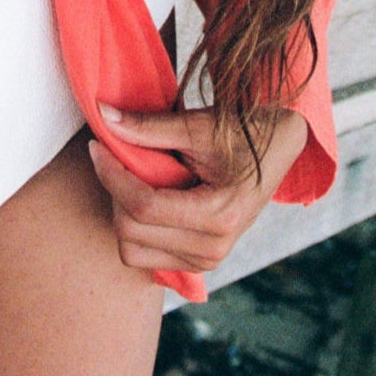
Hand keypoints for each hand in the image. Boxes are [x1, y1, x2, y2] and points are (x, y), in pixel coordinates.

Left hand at [88, 104, 308, 273]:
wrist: (279, 149)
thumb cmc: (243, 132)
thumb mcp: (199, 125)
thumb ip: (149, 127)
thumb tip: (103, 115)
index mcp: (218, 216)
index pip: (143, 207)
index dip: (111, 175)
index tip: (96, 146)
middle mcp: (213, 248)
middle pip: (131, 232)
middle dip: (113, 191)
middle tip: (112, 155)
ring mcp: (206, 260)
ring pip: (132, 250)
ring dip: (121, 211)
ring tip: (131, 175)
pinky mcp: (199, 261)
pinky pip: (146, 254)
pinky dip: (135, 226)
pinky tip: (144, 193)